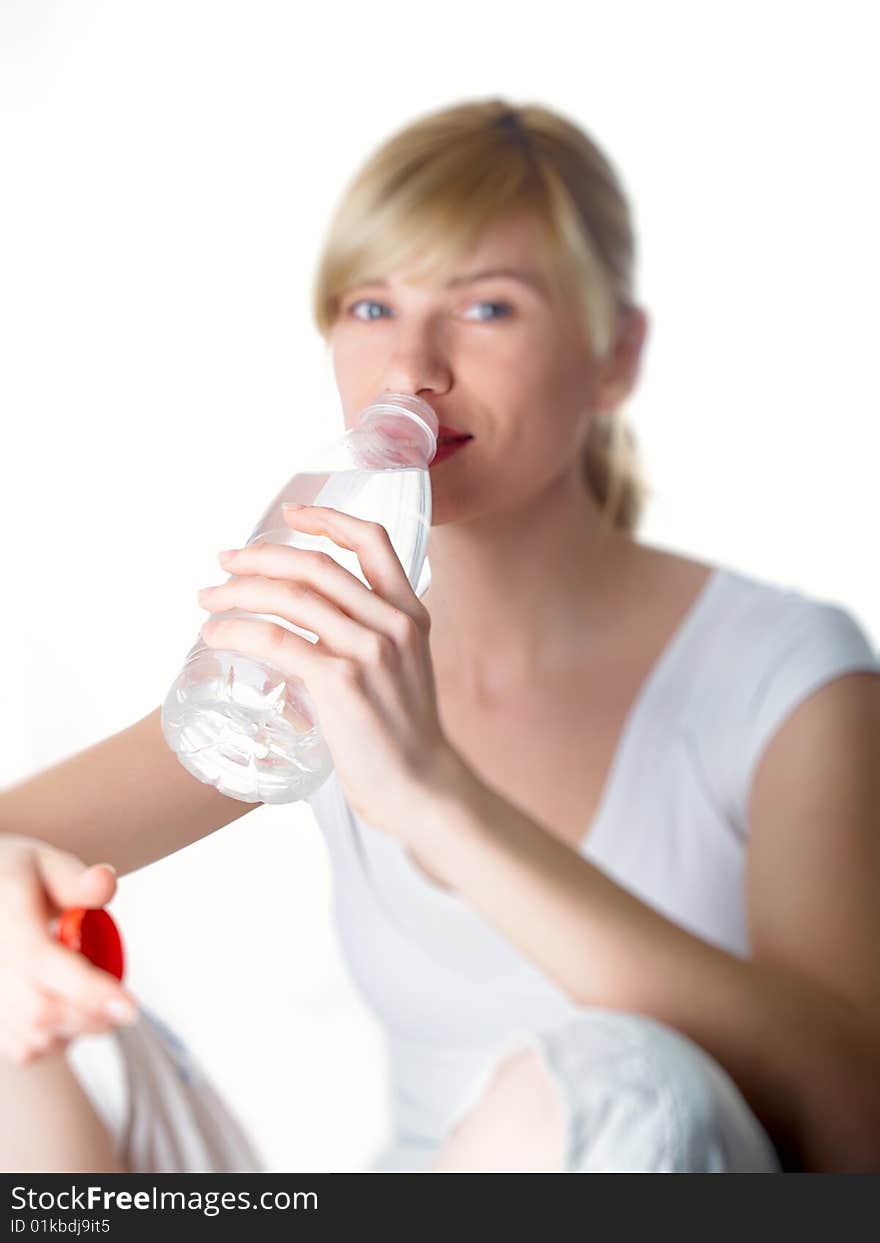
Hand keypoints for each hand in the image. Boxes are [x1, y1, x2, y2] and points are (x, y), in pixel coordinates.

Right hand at [0, 836, 138, 1065]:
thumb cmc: (19, 881)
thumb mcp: (45, 864)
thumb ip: (77, 878)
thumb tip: (106, 884)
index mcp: (4, 920)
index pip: (40, 961)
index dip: (87, 989)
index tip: (131, 1008)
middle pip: (39, 1008)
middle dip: (92, 1016)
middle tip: (124, 1010)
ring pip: (31, 1036)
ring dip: (76, 1030)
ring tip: (96, 1004)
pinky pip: (22, 1050)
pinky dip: (54, 1043)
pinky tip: (68, 1015)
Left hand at [196, 504, 462, 839]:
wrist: (422, 788)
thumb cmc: (404, 738)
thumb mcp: (401, 671)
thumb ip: (368, 640)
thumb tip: (308, 630)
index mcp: (411, 613)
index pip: (372, 541)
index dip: (327, 518)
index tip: (290, 514)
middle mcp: (392, 623)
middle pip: (315, 564)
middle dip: (260, 556)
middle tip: (223, 562)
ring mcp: (368, 651)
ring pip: (289, 597)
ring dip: (237, 593)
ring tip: (207, 602)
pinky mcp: (341, 682)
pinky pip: (275, 640)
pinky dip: (237, 632)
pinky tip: (216, 636)